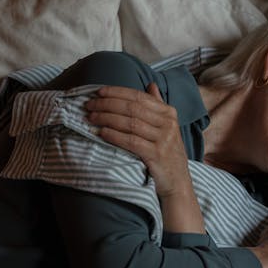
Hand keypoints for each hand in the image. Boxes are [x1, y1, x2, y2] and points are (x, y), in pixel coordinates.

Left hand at [86, 83, 204, 233]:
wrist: (178, 182)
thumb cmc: (167, 154)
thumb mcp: (166, 128)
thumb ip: (158, 106)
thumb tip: (151, 85)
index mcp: (169, 112)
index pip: (139, 96)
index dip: (116, 92)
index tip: (98, 92)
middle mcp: (168, 123)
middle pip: (132, 108)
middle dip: (107, 104)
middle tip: (89, 105)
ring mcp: (163, 139)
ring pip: (130, 123)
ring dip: (107, 118)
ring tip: (91, 118)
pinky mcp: (157, 154)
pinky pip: (131, 141)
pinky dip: (114, 135)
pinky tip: (101, 133)